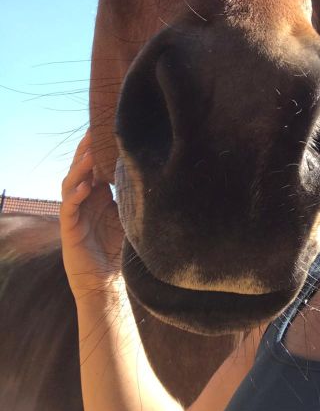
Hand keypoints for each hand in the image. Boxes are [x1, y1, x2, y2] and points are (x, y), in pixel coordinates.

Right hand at [60, 131, 123, 302]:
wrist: (107, 282)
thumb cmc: (120, 248)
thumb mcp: (131, 215)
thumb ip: (135, 196)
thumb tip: (159, 173)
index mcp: (99, 193)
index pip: (95, 164)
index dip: (99, 147)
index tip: (108, 128)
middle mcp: (85, 199)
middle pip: (81, 168)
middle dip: (87, 149)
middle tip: (95, 131)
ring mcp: (75, 212)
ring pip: (71, 183)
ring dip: (80, 168)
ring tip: (90, 155)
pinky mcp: (69, 229)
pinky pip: (68, 207)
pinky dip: (75, 195)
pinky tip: (85, 187)